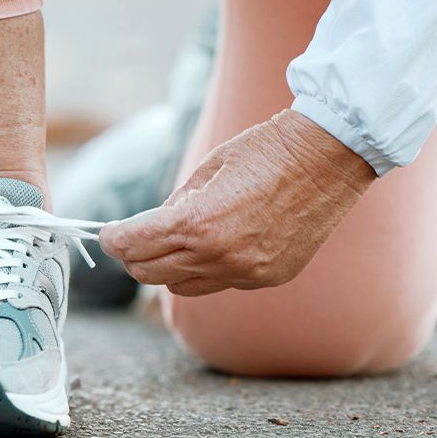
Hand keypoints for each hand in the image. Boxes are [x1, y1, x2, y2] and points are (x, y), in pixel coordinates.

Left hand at [99, 109, 374, 295]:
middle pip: (150, 274)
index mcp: (197, 224)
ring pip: (183, 287)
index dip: (113, 240)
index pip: (132, 246)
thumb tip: (147, 230)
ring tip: (173, 242)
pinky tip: (218, 243)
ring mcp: (246, 273)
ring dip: (168, 268)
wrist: (328, 156)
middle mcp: (219, 257)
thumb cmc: (265, 150)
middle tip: (131, 239)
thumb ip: (174, 206)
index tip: (108, 234)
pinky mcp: (269, 279)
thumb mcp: (206, 170)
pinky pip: (221, 284)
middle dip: (133, 256)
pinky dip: (208, 269)